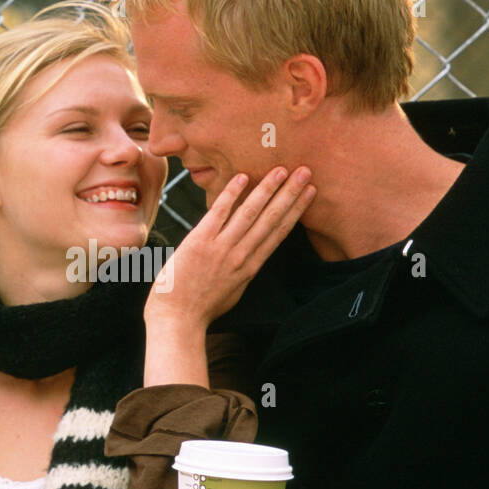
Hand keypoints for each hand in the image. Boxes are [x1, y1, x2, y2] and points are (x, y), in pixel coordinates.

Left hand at [145, 166, 314, 330]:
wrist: (178, 319)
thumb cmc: (202, 308)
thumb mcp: (232, 291)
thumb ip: (242, 270)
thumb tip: (250, 256)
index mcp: (250, 267)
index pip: (279, 233)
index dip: (296, 211)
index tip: (310, 193)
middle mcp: (241, 256)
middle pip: (272, 219)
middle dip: (290, 194)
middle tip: (306, 172)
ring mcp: (221, 248)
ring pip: (250, 213)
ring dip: (268, 189)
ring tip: (282, 170)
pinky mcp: (200, 242)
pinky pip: (219, 213)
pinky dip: (231, 194)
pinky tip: (243, 177)